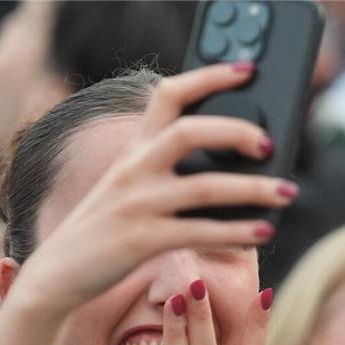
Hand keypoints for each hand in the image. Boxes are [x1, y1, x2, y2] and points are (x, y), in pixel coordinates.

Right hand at [10, 63, 295, 318]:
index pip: (168, 95)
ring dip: (254, 190)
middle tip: (269, 144)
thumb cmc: (104, 231)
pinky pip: (199, 232)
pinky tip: (263, 232)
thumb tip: (233, 171)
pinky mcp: (142, 241)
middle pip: (189, 131)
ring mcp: (137, 204)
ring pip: (205, 188)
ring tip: (287, 193)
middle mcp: (134, 170)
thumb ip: (166, 171)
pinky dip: (237, 231)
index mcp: (133, 150)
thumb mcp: (127, 188)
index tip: (246, 70)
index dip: (209, 77)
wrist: (57, 274)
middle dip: (236, 132)